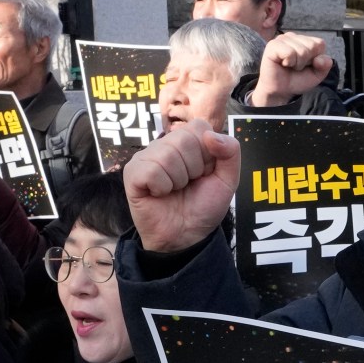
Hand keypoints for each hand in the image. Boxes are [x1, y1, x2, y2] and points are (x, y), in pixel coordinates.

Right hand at [124, 119, 240, 253]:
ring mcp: (146, 157)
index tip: (204, 173)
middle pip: (183, 139)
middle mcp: (164, 144)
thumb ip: (230, 152)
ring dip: (178, 180)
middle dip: (194, 168)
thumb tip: (210, 134)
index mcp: (186, 141)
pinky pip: (151, 171)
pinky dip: (162, 187)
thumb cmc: (203, 206)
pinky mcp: (133, 173)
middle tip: (188, 184)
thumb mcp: (228, 180)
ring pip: (167, 155)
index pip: (199, 127)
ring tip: (174, 190)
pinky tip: (159, 194)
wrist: (187, 236)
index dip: (207, 154)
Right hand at [249, 32, 334, 106]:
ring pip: (301, 50)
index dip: (316, 59)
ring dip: (297, 64)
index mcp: (304, 40)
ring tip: (289, 66)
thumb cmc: (297, 80)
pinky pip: (289, 52)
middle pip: (312, 46)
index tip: (306, 65)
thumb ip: (324, 66)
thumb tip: (320, 59)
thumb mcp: (316, 75)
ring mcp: (282, 39)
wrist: (280, 92)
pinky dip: (289, 62)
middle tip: (296, 67)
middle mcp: (293, 36)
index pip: (320, 43)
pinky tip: (282, 64)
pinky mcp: (273, 45)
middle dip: (306, 61)